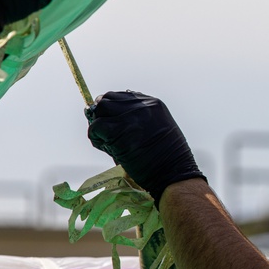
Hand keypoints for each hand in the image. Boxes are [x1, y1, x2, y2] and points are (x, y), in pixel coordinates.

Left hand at [86, 91, 204, 205]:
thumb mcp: (159, 129)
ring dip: (99, 126)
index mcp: (153, 103)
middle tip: (106, 131)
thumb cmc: (168, 158)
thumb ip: (140, 120)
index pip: (121, 96)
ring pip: (99, 112)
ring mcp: (129, 117)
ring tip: (107, 141)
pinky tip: (107, 148)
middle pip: (108, 100)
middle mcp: (141, 105)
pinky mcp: (117, 131)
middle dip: (104, 114)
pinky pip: (95, 128)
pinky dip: (96, 138)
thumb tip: (114, 118)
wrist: (173, 172)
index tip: (112, 122)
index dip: (113, 109)